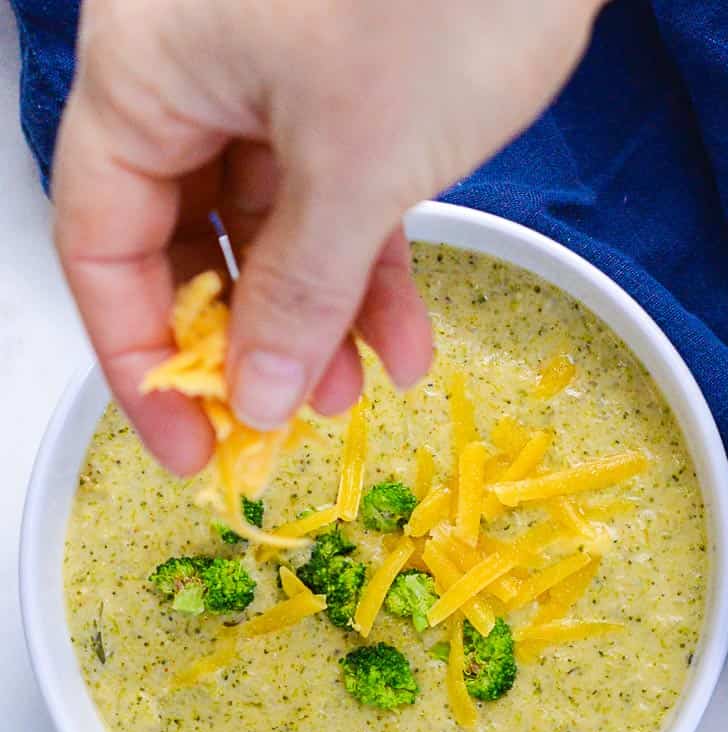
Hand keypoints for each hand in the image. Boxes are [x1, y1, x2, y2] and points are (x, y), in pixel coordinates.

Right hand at [53, 0, 599, 472]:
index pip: (103, 240)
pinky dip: (365, 266)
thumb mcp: (357, 165)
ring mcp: (270, 72)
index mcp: (149, 70)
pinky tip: (402, 337)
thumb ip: (300, 292)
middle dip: (242, 342)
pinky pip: (333, 194)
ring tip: (356, 392)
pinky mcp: (344, 82)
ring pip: (270, 228)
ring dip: (315, 317)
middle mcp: (194, 68)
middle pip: (186, 239)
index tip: (190, 446)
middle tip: (279, 427)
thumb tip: (258, 394)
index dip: (139, 358)